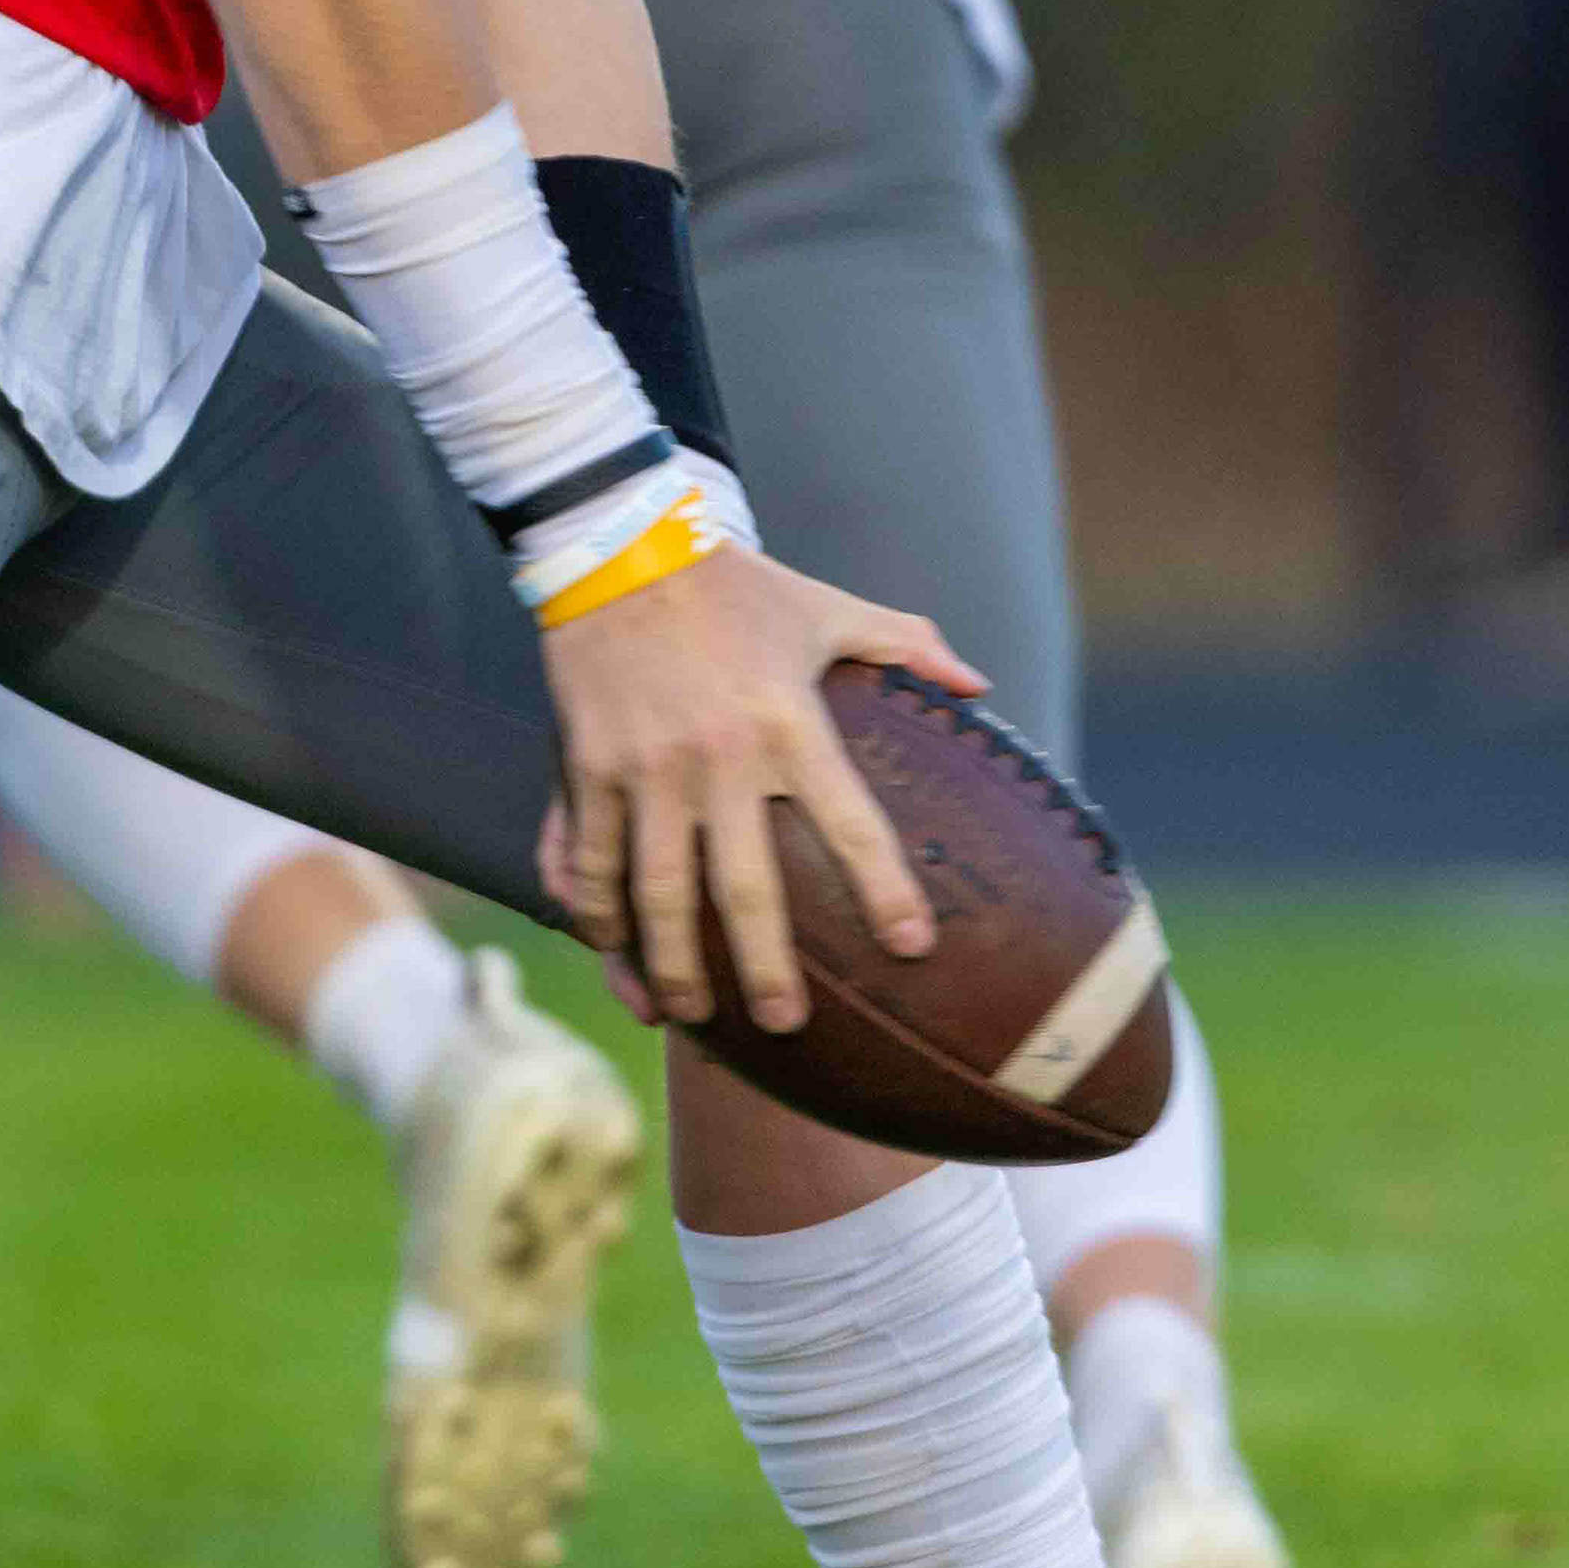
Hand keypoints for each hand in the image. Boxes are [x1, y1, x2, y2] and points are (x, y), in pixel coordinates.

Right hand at [532, 543, 975, 1031]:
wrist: (618, 542)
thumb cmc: (732, 583)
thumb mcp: (825, 607)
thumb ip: (905, 645)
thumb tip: (980, 686)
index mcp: (788, 721)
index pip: (850, 822)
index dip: (884, 889)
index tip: (911, 948)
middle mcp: (718, 758)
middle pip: (746, 889)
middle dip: (766, 969)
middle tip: (787, 1024)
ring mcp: (646, 770)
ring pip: (658, 895)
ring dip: (674, 967)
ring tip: (695, 1020)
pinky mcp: (588, 769)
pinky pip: (592, 861)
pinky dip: (598, 919)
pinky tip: (615, 960)